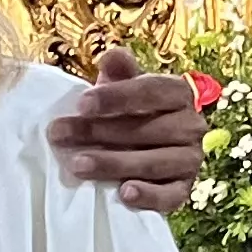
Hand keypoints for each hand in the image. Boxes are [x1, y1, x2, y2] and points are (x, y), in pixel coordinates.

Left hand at [48, 46, 204, 211]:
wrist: (149, 153)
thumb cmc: (132, 116)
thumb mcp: (124, 91)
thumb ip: (119, 74)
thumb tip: (111, 56)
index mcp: (179, 94)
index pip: (151, 91)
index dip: (116, 97)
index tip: (80, 104)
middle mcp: (191, 126)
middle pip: (147, 129)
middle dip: (100, 132)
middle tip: (60, 135)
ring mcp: (190, 160)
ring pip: (154, 162)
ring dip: (114, 164)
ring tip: (78, 165)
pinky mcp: (184, 190)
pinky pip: (170, 195)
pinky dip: (148, 195)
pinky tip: (124, 193)